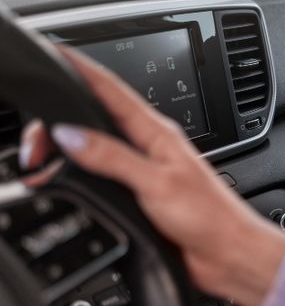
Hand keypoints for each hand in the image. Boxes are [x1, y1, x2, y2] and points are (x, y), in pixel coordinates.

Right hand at [20, 48, 284, 305]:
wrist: (229, 253)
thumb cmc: (210, 216)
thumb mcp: (157, 182)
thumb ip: (113, 157)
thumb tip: (70, 134)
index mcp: (158, 133)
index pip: (113, 90)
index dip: (83, 69)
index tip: (58, 52)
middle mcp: (150, 147)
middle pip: (97, 118)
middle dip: (62, 117)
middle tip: (34, 139)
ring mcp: (145, 171)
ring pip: (97, 145)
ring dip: (69, 145)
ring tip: (42, 152)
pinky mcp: (140, 195)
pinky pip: (103, 174)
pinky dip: (80, 171)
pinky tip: (69, 176)